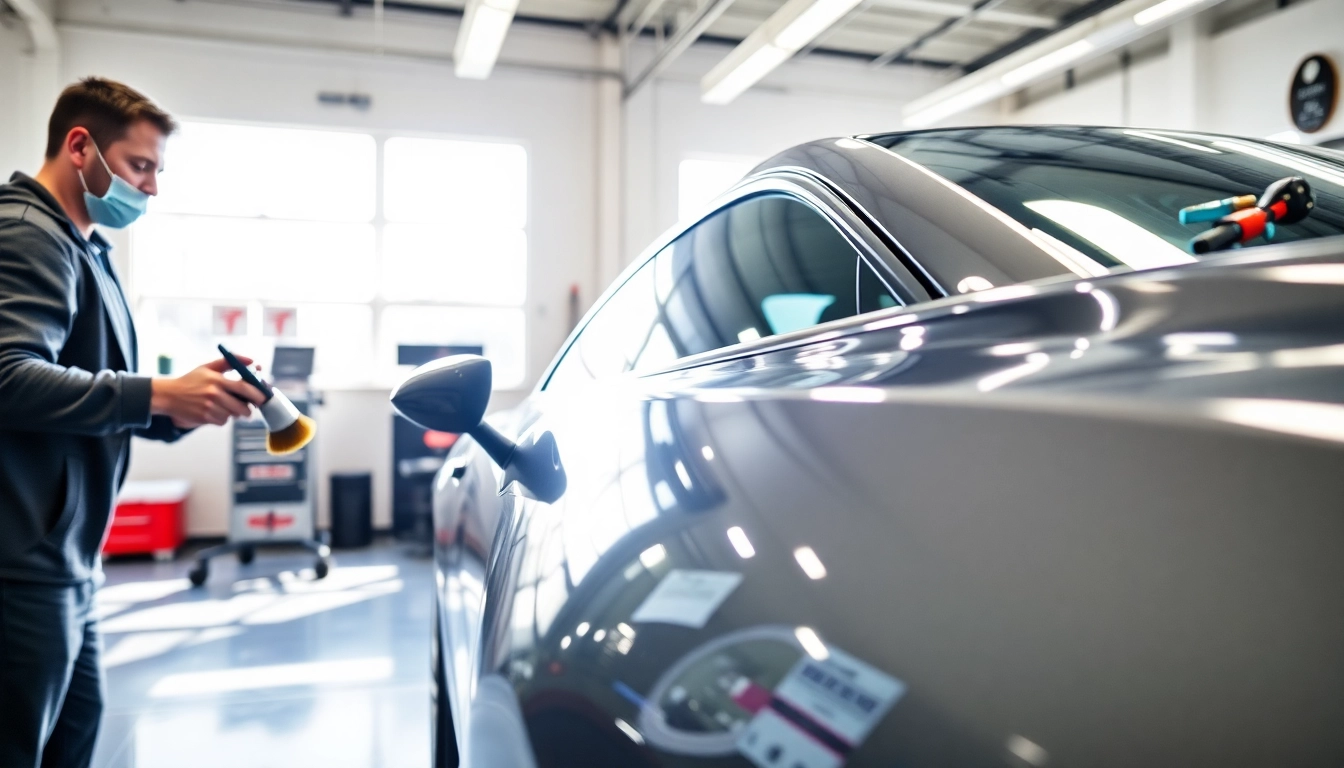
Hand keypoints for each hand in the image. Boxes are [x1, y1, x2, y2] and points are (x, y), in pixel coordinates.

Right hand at [151, 357, 268, 428]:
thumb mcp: (208, 367)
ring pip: (232, 415)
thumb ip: (230, 362)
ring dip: (232, 414)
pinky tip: (213, 412)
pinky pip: (222, 421)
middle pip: (241, 406)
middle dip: (248, 410)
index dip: (256, 394)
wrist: (168, 395)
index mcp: (216, 380)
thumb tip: (253, 360)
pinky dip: (222, 419)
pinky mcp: (204, 418)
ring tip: (223, 407)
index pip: (243, 387)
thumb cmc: (191, 380)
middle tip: (249, 409)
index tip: (263, 398)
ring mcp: (208, 407)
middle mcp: (213, 393)